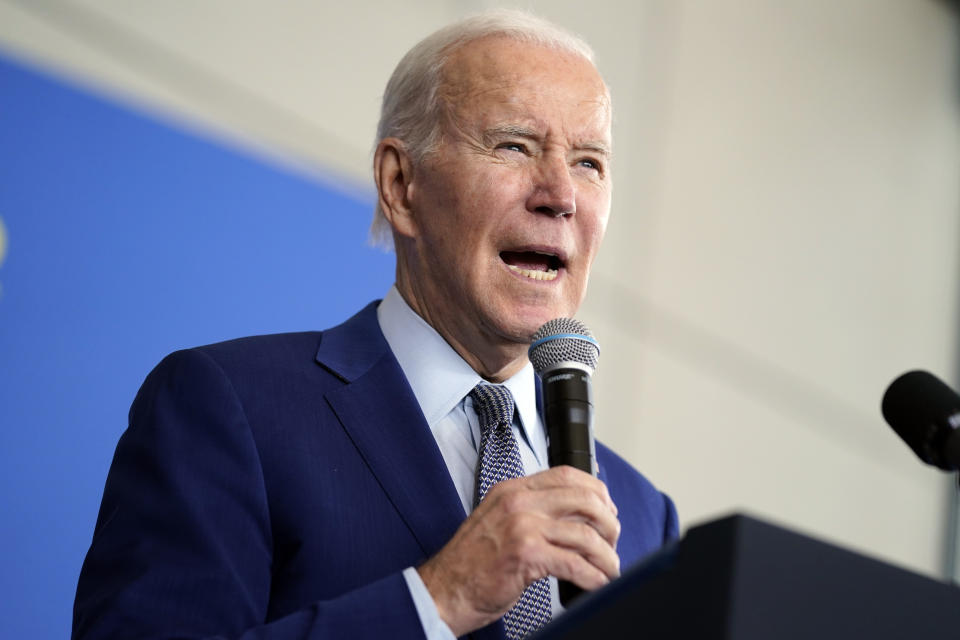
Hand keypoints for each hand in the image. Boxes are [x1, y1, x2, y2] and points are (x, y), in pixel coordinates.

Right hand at [417, 465, 620, 635]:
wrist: (444, 589)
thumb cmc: (471, 563)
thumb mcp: (499, 521)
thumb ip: (530, 511)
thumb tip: (573, 516)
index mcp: (512, 490)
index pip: (566, 474)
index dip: (595, 490)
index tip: (607, 508)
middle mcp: (518, 502)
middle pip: (584, 499)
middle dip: (608, 522)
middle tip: (612, 541)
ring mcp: (522, 526)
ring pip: (585, 534)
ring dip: (605, 555)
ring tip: (609, 568)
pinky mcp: (526, 554)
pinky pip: (574, 563)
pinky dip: (593, 575)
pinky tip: (596, 582)